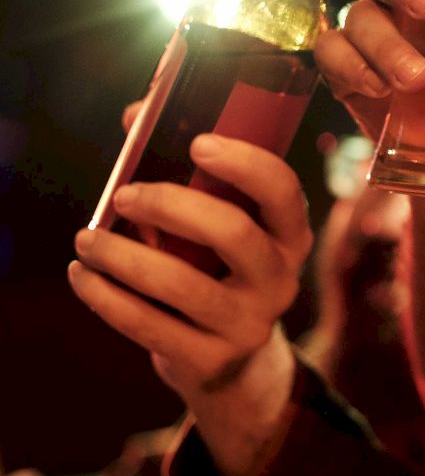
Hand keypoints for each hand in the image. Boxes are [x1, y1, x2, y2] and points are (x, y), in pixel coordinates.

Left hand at [68, 134, 311, 475]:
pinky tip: (83, 276)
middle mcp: (280, 278)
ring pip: (182, 284)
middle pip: (234, 234)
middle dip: (172, 206)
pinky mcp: (212, 360)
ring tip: (85, 238)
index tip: (198, 143)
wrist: (230, 361)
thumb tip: (137, 115)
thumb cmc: (215, 269)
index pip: (282, 191)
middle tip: (124, 194)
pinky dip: (107, 298)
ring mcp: (250, 323)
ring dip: (122, 255)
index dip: (245, 163)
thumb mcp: (219, 225)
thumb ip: (187, 173)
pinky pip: (151, 326)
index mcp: (290, 235)